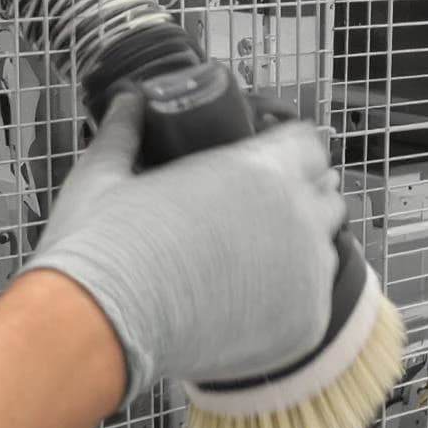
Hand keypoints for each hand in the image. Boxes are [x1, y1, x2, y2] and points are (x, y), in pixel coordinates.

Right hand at [23, 95, 345, 401]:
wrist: (102, 326)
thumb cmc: (102, 248)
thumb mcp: (104, 175)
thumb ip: (124, 131)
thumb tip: (126, 101)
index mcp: (259, 168)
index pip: (309, 144)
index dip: (289, 150)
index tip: (271, 162)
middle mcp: (297, 216)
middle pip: (324, 194)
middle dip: (300, 197)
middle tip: (257, 214)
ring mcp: (307, 273)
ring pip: (325, 250)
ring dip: (299, 249)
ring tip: (251, 262)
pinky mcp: (306, 325)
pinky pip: (314, 302)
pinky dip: (291, 300)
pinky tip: (252, 302)